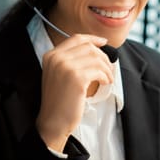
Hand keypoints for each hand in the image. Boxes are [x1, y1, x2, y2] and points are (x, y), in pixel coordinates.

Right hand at [35, 34, 113, 150]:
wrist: (53, 122)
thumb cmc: (59, 101)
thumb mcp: (59, 74)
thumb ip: (70, 60)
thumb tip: (96, 49)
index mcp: (51, 55)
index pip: (76, 38)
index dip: (93, 39)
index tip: (104, 43)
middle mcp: (57, 58)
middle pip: (89, 47)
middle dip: (103, 57)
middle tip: (109, 69)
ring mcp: (66, 67)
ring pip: (96, 58)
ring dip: (107, 68)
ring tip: (108, 78)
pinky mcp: (77, 78)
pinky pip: (99, 71)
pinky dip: (106, 76)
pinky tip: (106, 83)